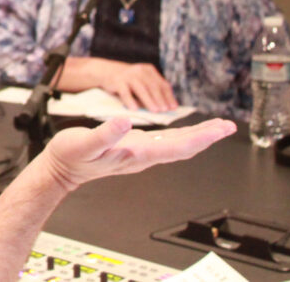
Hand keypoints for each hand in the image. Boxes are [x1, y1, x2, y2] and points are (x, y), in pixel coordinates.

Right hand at [39, 117, 236, 191]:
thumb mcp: (83, 142)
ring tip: (217, 127)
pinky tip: (190, 131)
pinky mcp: (135, 147)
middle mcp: (143, 155)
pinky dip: (183, 135)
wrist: (61, 168)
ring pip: (177, 145)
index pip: (176, 147)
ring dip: (199, 136)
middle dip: (207, 136)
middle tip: (228, 126)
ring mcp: (140, 153)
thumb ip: (104, 134)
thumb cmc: (71, 156)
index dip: (200, 138)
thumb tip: (125, 122)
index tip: (218, 130)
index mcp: (135, 153)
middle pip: (183, 147)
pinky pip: (166, 142)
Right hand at [88, 57, 178, 111]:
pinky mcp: (117, 81)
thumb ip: (152, 90)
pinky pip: (125, 92)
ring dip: (149, 101)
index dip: (169, 96)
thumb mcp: (142, 81)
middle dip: (160, 99)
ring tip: (155, 111)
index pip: (162, 84)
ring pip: (141, 89)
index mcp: (149, 70)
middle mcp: (140, 71)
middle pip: (153, 86)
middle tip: (165, 110)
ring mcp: (128, 75)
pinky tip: (134, 109)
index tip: (173, 107)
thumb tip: (166, 107)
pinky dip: (130, 101)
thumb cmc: (129, 81)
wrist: (106, 71)